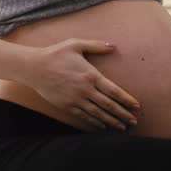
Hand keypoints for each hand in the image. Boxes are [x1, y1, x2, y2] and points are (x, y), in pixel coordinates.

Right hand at [22, 38, 139, 131]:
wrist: (34, 67)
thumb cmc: (56, 54)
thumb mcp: (76, 44)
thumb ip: (96, 45)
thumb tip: (113, 46)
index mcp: (90, 75)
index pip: (114, 91)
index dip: (126, 100)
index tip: (136, 106)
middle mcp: (85, 90)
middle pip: (109, 105)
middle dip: (123, 114)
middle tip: (134, 121)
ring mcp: (76, 100)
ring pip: (98, 114)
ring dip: (111, 121)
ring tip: (122, 127)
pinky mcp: (67, 106)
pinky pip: (84, 117)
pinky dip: (95, 123)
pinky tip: (103, 126)